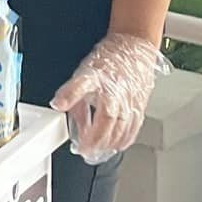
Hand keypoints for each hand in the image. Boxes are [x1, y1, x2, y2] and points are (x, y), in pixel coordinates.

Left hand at [50, 32, 164, 162]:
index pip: (82, 87)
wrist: (133, 49)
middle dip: (96, 138)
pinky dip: (125, 138)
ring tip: (98, 152)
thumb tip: (60, 107)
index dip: (71, 99)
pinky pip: (134, 125)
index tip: (62, 112)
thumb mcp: (83, 74)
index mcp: (96, 77)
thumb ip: (72, 94)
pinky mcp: (140, 104)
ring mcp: (129, 98)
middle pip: (108, 118)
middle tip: (86, 150)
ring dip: (109, 142)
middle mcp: (114, 89)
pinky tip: (117, 145)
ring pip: (122, 125)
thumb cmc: (107, 62)